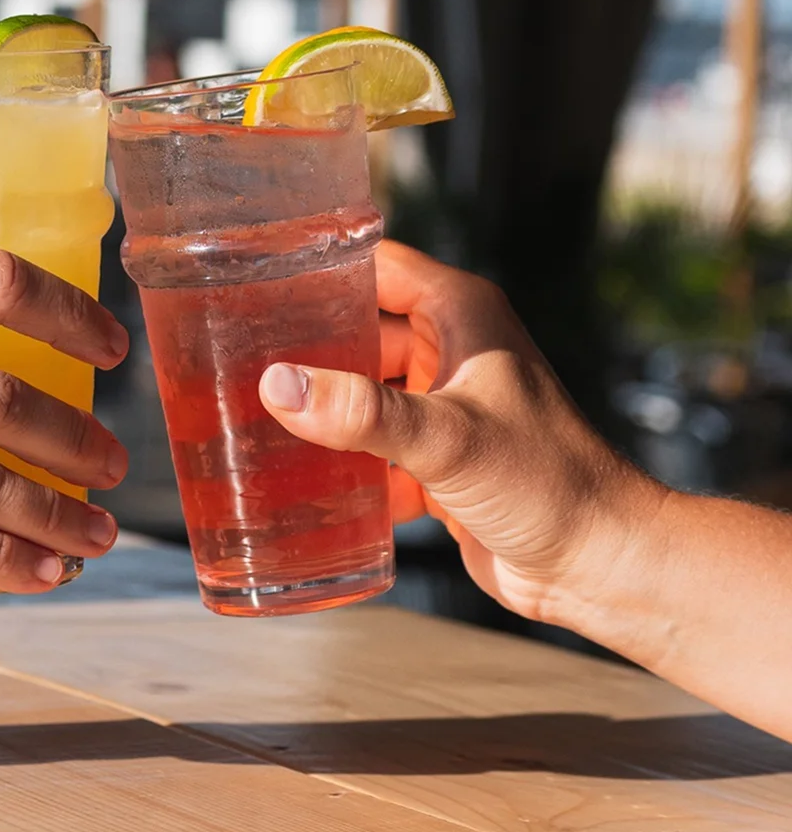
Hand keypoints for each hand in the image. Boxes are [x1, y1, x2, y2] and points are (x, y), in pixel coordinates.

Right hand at [257, 240, 665, 623]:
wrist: (599, 566)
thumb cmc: (550, 484)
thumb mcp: (448, 438)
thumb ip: (362, 412)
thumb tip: (279, 385)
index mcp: (461, 314)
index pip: (373, 265)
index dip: (317, 267)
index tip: (253, 280)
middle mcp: (450, 349)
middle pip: (355, 329)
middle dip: (303, 346)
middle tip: (233, 360)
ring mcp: (443, 403)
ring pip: (360, 389)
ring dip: (318, 406)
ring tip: (249, 415)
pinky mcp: (437, 457)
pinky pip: (372, 443)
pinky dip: (340, 459)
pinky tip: (296, 477)